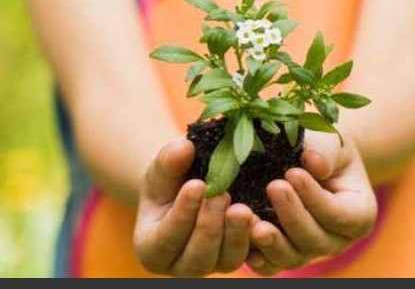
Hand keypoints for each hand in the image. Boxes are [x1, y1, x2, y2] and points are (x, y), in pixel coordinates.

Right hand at [133, 140, 256, 276]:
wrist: (187, 188)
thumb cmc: (168, 180)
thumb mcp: (162, 168)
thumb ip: (168, 160)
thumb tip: (184, 148)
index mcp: (152, 249)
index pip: (166, 239)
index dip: (182, 214)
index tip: (197, 186)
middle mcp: (181, 266)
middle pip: (197, 257)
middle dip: (210, 226)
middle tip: (221, 195)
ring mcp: (212, 265)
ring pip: (227, 260)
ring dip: (236, 234)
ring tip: (242, 208)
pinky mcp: (236, 258)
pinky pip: (251, 257)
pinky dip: (257, 239)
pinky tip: (261, 218)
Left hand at [245, 131, 377, 275]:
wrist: (307, 160)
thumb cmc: (323, 150)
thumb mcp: (331, 144)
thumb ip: (326, 152)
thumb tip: (313, 161)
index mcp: (358, 214)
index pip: (340, 215)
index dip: (316, 198)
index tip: (293, 173)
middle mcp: (335, 240)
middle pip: (316, 241)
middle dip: (292, 216)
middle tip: (273, 187)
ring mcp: (307, 251)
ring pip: (292, 258)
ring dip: (272, 242)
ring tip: (254, 222)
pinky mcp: (281, 254)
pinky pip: (269, 266)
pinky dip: (256, 257)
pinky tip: (243, 240)